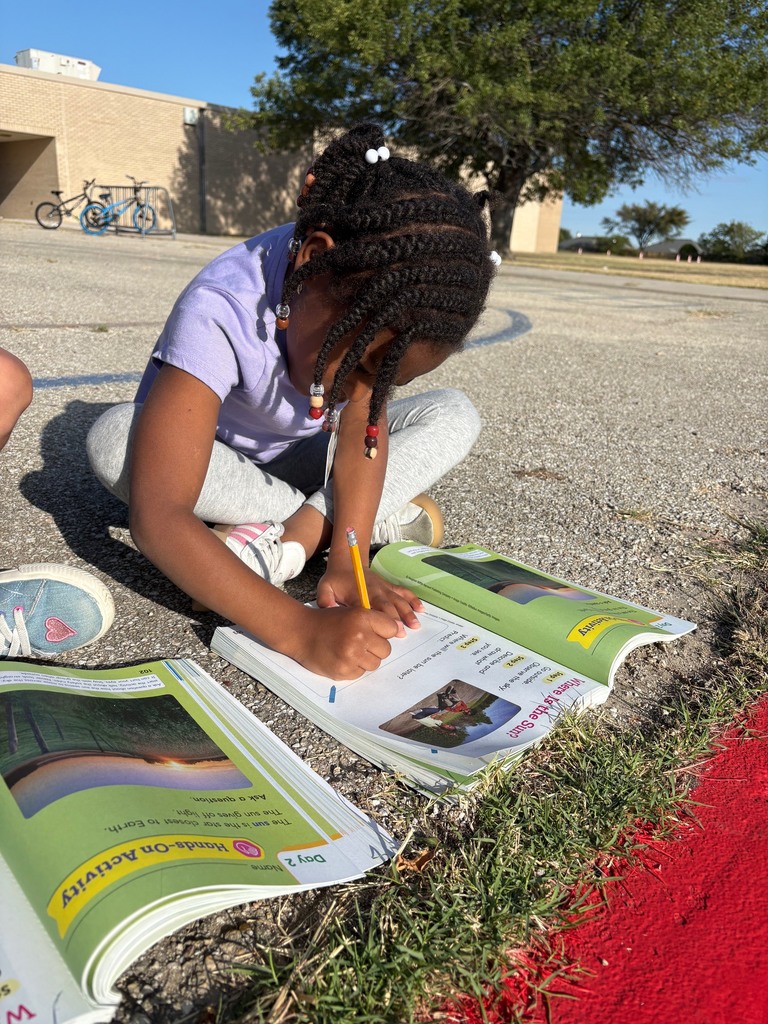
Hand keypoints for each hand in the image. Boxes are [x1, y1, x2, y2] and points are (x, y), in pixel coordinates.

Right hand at [287, 605, 401, 679]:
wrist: (300, 632)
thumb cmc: (327, 621)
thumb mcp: (351, 612)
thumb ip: (374, 621)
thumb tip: (399, 631)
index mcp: (362, 617)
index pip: (391, 628)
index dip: (384, 631)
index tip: (376, 632)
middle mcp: (359, 636)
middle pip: (386, 649)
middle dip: (375, 647)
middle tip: (360, 642)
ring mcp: (351, 655)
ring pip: (375, 663)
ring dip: (366, 659)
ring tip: (350, 650)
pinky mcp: (344, 670)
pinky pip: (361, 673)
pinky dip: (354, 667)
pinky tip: (342, 657)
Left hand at [317, 565, 423, 630]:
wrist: (347, 563)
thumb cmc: (336, 580)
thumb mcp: (325, 588)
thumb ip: (326, 599)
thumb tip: (330, 610)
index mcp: (360, 593)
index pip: (372, 606)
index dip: (381, 617)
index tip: (390, 629)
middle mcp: (375, 590)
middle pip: (388, 605)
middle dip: (397, 618)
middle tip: (404, 632)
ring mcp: (384, 588)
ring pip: (398, 600)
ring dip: (407, 612)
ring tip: (415, 625)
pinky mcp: (389, 587)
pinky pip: (403, 592)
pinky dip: (413, 600)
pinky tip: (421, 610)